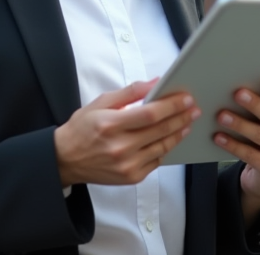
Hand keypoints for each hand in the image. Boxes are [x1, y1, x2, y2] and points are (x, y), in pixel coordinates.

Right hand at [54, 79, 199, 186]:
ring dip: (178, 133)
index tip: (186, 98)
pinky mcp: (131, 177)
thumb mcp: (100, 103)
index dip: (171, 106)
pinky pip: (156, 161)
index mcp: (111, 125)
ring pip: (162, 147)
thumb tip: (155, 82)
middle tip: (193, 109)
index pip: (150, 114)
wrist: (66, 160)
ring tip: (187, 122)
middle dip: (180, 117)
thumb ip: (130, 92)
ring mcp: (126, 165)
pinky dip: (165, 148)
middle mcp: (120, 148)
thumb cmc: (82, 128)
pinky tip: (171, 138)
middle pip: (160, 131)